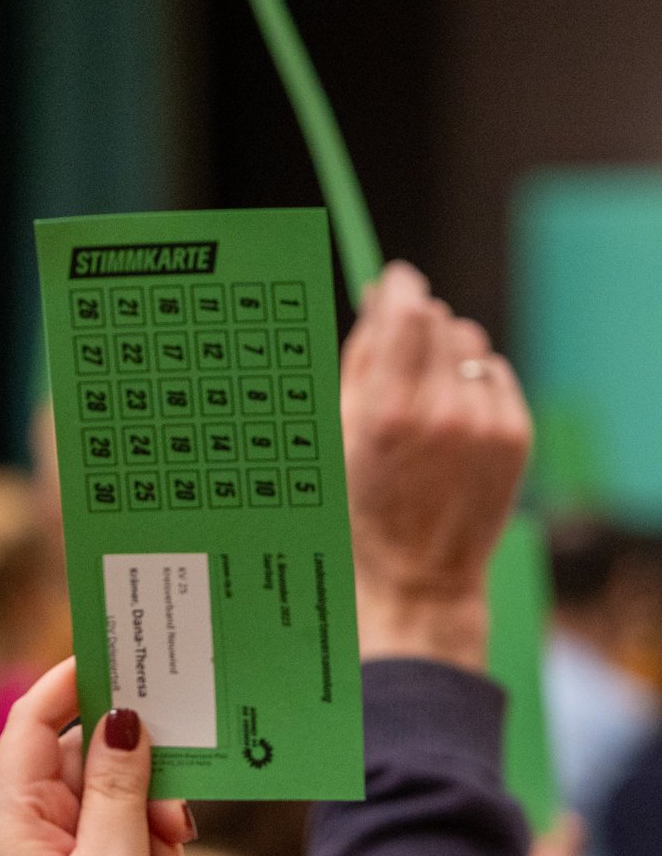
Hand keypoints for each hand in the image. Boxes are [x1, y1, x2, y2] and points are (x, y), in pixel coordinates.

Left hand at [0, 659, 189, 855]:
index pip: (35, 721)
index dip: (72, 682)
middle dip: (141, 787)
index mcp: (13, 816)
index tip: (121, 655)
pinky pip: (130, 847)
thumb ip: (121, 788)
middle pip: (91, 762)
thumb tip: (122, 716)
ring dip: (153, 838)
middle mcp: (28, 828)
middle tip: (172, 823)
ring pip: (120, 804)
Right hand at [342, 262, 530, 668]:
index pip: (407, 313)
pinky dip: (473, 384)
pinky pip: (495, 375)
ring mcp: (486, 424)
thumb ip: (359, 361)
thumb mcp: (338, 434)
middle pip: (440, 321)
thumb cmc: (361, 506)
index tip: (393, 281)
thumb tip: (379, 299)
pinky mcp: (517, 434)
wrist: (418, 574)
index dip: (399, 288)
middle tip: (397, 355)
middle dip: (417, 326)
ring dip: (446, 355)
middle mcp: (443, 413)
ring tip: (423, 396)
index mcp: (387, 413)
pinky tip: (452, 419)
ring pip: (471, 345)